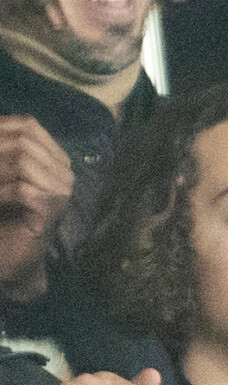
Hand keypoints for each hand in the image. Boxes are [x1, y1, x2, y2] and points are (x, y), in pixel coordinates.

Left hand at [0, 115, 72, 298]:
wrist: (13, 258)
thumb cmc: (5, 217)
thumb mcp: (3, 175)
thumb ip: (5, 152)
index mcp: (54, 159)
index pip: (28, 125)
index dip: (0, 128)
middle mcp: (64, 173)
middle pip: (25, 140)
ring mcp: (61, 192)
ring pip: (23, 161)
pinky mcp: (51, 211)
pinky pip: (23, 189)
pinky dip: (0, 193)